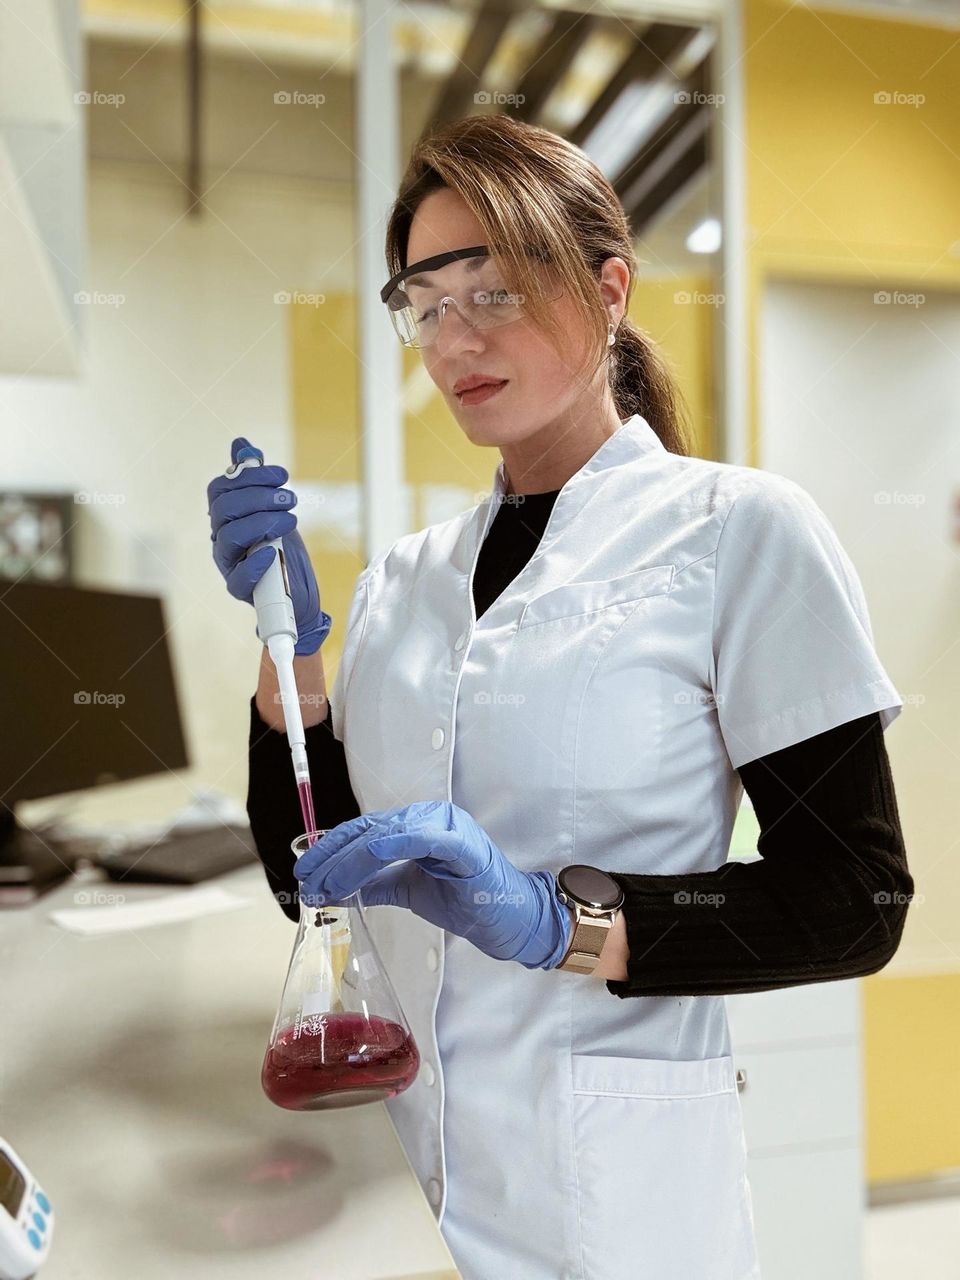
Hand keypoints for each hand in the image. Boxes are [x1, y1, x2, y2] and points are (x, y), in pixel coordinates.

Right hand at [206, 437, 329, 654]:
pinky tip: (274, 552)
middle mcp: (221, 538)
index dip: (251, 477)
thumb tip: (241, 444)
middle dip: (260, 497)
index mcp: (224, 516)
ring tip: (291, 519)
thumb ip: (255, 479)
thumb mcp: (274, 509)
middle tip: (290, 498)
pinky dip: (257, 562)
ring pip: (230, 536)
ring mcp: (228, 564)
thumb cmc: (282, 548)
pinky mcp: (240, 589)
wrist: (299, 592)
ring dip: (264, 522)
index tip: (282, 475)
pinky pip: (239, 577)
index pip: (221, 489)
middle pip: (224, 508)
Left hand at [293, 800, 573, 969]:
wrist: (509, 919)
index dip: (331, 848)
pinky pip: (421, 840)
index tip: (305, 871)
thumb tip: (327, 889)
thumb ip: (371, 885)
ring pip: (387, 834)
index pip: (365, 829)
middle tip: (307, 880)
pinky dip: (389, 848)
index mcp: (419, 822)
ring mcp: (449, 827)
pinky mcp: (464, 846)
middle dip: (332, 856)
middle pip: (370, 829)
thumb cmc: (465, 899)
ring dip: (349, 861)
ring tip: (325, 885)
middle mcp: (432, 816)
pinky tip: (363, 863)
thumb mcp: (406, 889)